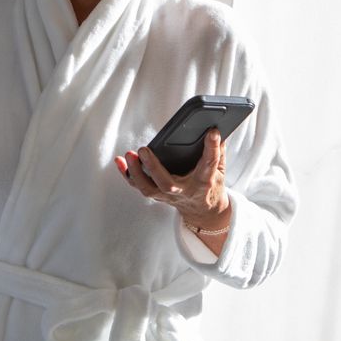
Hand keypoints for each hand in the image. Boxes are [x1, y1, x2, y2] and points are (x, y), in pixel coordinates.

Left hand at [115, 129, 230, 232]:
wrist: (204, 212)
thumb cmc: (211, 186)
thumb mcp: (221, 170)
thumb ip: (218, 151)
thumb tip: (215, 128)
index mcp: (204, 182)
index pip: (209, 164)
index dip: (211, 148)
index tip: (211, 132)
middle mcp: (184, 190)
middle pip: (167, 183)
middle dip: (153, 167)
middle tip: (144, 149)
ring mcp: (169, 195)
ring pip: (149, 188)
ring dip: (136, 172)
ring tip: (130, 154)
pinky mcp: (157, 194)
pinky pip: (139, 186)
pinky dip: (127, 174)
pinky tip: (120, 160)